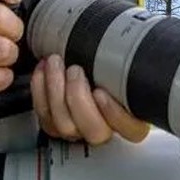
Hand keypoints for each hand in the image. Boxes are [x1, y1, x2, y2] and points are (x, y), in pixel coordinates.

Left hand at [31, 54, 148, 144]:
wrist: (84, 64)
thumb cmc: (111, 65)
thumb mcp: (128, 63)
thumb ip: (133, 64)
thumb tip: (139, 48)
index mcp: (133, 117)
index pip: (132, 130)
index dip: (115, 114)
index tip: (102, 91)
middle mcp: (106, 128)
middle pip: (94, 131)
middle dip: (78, 99)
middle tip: (75, 70)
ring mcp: (79, 130)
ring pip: (65, 125)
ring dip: (55, 90)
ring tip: (55, 63)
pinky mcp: (55, 124)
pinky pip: (44, 115)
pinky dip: (40, 89)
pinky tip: (43, 69)